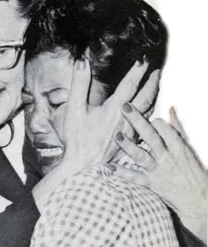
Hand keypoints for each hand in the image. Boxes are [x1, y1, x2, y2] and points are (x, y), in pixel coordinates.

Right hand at [52, 59, 159, 172]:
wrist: (82, 165)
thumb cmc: (77, 138)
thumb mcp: (74, 109)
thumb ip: (79, 84)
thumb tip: (82, 62)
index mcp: (114, 109)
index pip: (129, 85)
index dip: (137, 70)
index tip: (143, 59)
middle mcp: (126, 119)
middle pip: (146, 97)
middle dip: (152, 82)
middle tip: (156, 71)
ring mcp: (129, 132)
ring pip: (147, 111)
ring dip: (153, 96)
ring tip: (155, 88)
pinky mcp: (129, 142)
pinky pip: (144, 124)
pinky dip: (148, 113)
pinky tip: (146, 114)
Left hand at [112, 104, 206, 241]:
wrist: (197, 199)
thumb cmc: (192, 170)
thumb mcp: (187, 147)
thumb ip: (177, 127)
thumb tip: (170, 108)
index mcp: (177, 146)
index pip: (162, 127)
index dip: (152, 120)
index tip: (144, 116)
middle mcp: (166, 156)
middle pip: (150, 136)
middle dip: (137, 121)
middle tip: (124, 107)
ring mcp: (157, 170)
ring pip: (141, 156)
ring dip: (127, 146)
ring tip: (116, 135)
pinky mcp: (151, 183)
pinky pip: (135, 177)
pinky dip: (122, 172)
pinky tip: (109, 166)